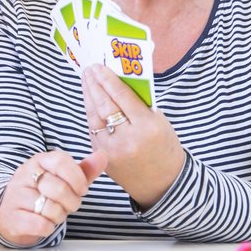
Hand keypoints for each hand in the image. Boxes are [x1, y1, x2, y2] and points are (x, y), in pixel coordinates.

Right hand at [0, 149, 107, 247]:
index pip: (60, 161)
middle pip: (59, 189)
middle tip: (69, 205)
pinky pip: (41, 225)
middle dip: (72, 202)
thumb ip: (84, 170)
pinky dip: (48, 227)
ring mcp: (16, 196)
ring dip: (59, 216)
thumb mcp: (63, 179)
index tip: (82, 189)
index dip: (77, 178)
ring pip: (51, 209)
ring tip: (54, 213)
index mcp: (39, 161)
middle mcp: (24, 175)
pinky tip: (44, 222)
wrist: (13, 213)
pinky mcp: (13, 217)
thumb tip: (102, 156)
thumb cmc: (43, 193)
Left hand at [81, 63, 183, 208]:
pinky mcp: (103, 158)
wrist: (163, 183)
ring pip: (95, 118)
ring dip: (88, 97)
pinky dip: (90, 114)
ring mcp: (112, 151)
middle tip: (89, 69)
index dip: (108, 80)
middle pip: (105, 106)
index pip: (122, 97)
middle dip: (95, 85)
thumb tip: (117, 82)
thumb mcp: (159, 122)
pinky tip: (89, 101)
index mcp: (147, 128)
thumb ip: (139, 104)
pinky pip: (93, 130)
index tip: (99, 67)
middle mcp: (127, 140)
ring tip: (86, 80)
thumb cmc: (164, 146)